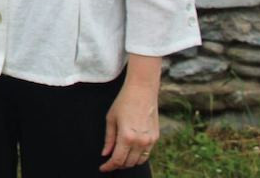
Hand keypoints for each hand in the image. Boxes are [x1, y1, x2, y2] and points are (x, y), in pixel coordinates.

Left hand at [100, 56, 160, 171]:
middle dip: (118, 165)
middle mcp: (140, 141)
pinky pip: (146, 154)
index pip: (117, 160)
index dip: (109, 166)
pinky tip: (130, 151)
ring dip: (128, 162)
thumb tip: (105, 154)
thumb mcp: (111, 119)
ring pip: (138, 161)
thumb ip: (108, 139)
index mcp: (126, 137)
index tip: (103, 168)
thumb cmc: (124, 102)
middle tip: (110, 162)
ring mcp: (150, 141)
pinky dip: (138, 156)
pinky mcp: (156, 138)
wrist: (142, 91)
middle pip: (128, 163)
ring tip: (119, 157)